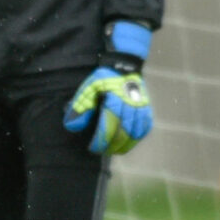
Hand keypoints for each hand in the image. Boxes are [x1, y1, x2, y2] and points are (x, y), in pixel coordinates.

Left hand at [63, 20, 154, 154]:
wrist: (124, 68)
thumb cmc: (104, 79)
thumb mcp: (88, 89)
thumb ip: (80, 108)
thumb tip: (72, 127)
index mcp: (114, 101)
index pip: (108, 128)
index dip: (100, 142)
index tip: (93, 148)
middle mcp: (130, 106)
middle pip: (123, 134)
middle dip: (111, 146)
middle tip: (102, 151)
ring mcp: (141, 108)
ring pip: (135, 134)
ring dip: (125, 145)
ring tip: (114, 150)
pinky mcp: (147, 109)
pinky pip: (145, 128)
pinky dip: (137, 138)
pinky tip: (128, 143)